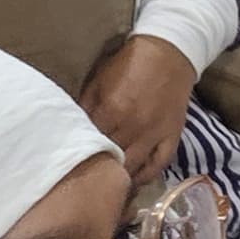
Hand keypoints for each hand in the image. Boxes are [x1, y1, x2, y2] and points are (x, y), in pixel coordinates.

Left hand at [77, 35, 199, 185]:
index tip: (68, 162)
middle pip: (109, 158)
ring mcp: (155, 133)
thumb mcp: (99, 80)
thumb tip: (70, 129)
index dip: (77, 153)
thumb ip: (85, 106)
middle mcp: (134, 126)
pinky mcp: (172, 136)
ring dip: (118, 178)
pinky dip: (145, 177)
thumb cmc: (129, 64)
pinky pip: (158, 165)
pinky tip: (132, 182)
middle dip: (94, 168)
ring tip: (103, 186)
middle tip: (80, 179)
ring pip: (132, 166)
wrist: (169, 52)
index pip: (88, 143)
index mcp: (111, 110)